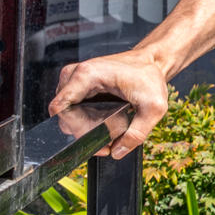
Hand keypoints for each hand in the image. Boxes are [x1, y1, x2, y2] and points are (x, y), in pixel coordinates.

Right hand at [47, 48, 171, 158]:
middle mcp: (75, 75)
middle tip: (109, 138)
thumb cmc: (150, 77)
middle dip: (85, 132)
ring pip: (67, 115)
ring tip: (110, 128)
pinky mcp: (78, 86)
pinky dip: (86, 121)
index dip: (76, 130)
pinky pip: (72, 110)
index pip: (62, 109)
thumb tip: (117, 152)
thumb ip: (137, 133)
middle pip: (64, 115)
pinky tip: (105, 123)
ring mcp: (74, 80)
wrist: (151, 62)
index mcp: (87, 75)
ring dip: (85, 127)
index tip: (96, 139)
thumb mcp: (152, 107)